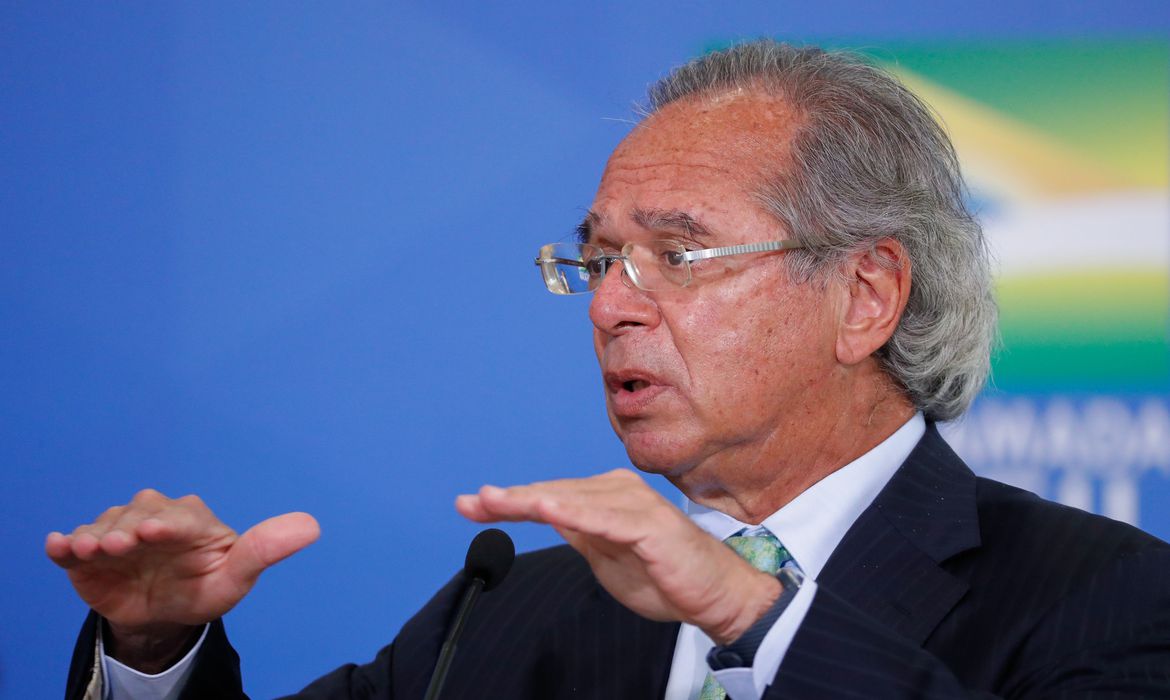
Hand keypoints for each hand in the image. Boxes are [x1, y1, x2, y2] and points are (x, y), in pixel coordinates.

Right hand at [46, 489, 318, 668]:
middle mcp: (151, 516)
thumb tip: (312, 526)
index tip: (158, 532)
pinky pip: (72, 546)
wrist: (165, 615)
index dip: (167, 523)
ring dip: (95, 538)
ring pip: (103, 527)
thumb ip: (266, 550)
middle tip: (121, 545)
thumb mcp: (237, 576)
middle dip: (129, 528)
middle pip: (136, 515)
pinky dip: (63, 545)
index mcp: (190, 518)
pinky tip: (57, 547)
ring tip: (91, 550)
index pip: (179, 517)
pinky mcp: (88, 554)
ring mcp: (117, 532)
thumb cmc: (206, 588)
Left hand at [456, 469, 779, 644]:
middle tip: (470, 503)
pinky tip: (544, 508)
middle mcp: (619, 491)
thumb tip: (544, 513)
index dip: (510, 502)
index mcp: (607, 498)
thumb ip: (578, 532)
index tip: (471, 506)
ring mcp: (634, 505)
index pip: (550, 497)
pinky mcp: (648, 524)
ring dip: (531, 499)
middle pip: (554, 493)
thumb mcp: (606, 556)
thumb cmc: (664, 575)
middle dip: (510, 500)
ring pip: (572, 500)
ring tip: (494, 500)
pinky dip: (572, 511)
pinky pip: (603, 518)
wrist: (714, 595)